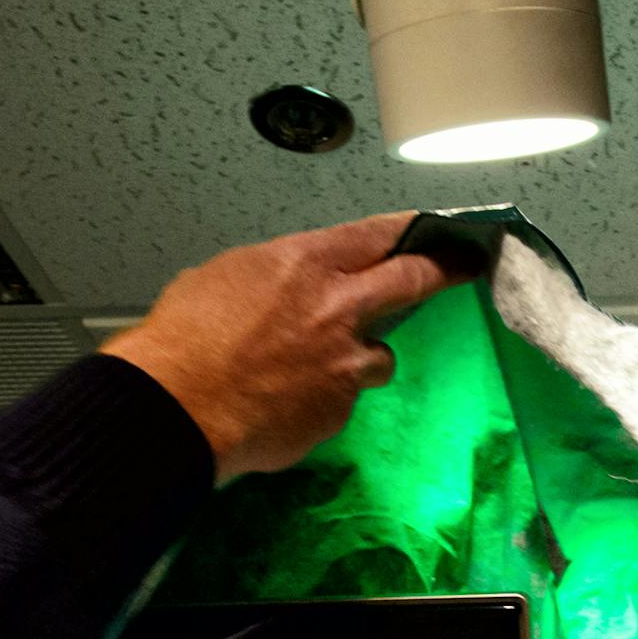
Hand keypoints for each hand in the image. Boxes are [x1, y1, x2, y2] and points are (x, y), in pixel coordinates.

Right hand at [101, 212, 473, 482]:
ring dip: (361, 356)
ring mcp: (345, 364)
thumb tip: (291, 287)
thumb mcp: (225, 277)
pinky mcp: (339, 410)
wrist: (177, 408)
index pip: (377, 234)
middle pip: (412, 281)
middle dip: (441, 272)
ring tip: (317, 365)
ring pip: (380, 355)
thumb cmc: (184, 340)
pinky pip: (346, 398)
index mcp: (305, 263)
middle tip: (460, 268)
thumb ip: (277, 277)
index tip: (435, 228)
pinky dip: (326, 397)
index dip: (411, 229)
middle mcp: (337, 309)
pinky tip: (287, 400)